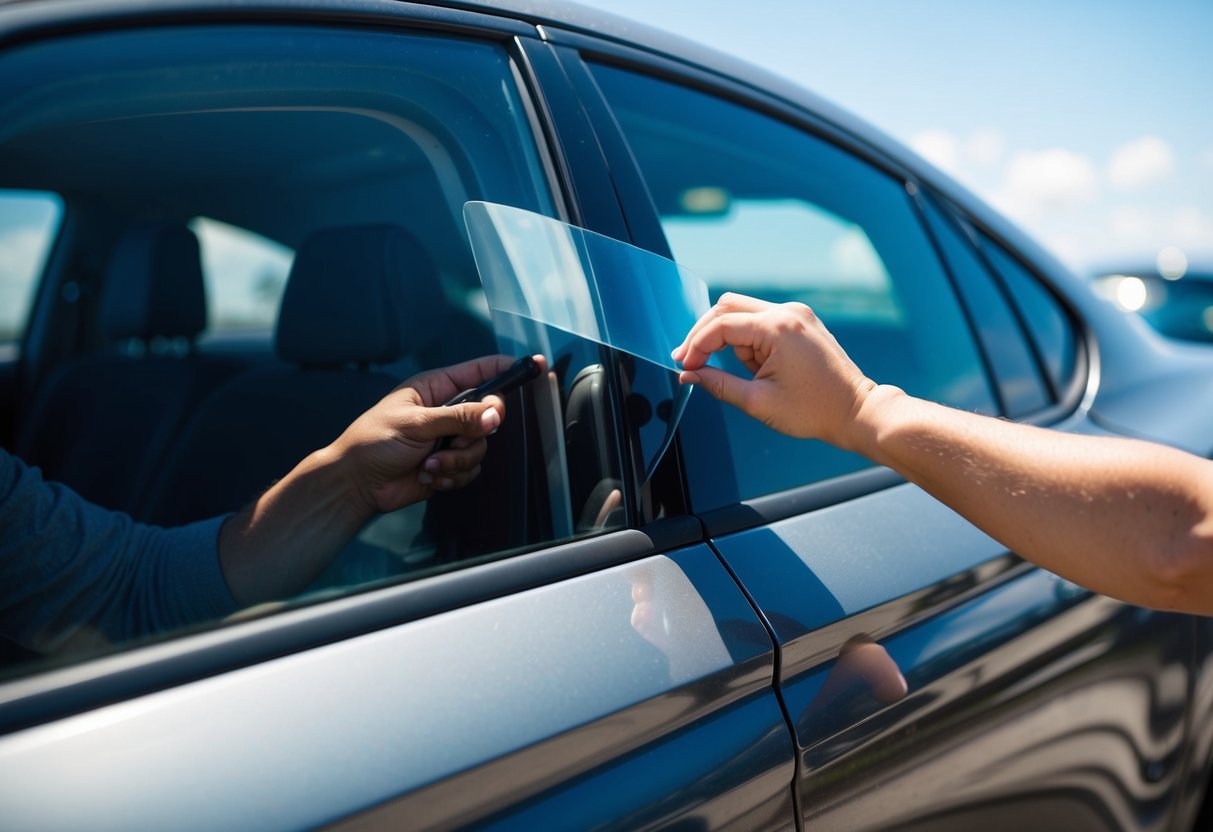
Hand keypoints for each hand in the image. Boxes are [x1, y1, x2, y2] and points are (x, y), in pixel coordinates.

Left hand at [327, 354, 545, 513]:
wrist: (356, 484)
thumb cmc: (372, 442)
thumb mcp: (416, 423)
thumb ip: (459, 417)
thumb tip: (496, 413)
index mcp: (437, 388)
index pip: (482, 371)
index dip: (509, 368)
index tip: (536, 367)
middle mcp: (447, 411)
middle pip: (489, 415)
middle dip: (473, 434)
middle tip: (454, 441)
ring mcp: (449, 439)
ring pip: (481, 447)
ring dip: (457, 461)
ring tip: (429, 464)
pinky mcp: (449, 465)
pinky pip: (471, 470)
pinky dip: (452, 476)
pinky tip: (428, 476)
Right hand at [672, 292, 880, 447]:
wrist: (855, 411)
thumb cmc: (813, 410)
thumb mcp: (758, 402)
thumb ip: (718, 385)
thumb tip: (690, 376)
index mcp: (777, 328)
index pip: (721, 326)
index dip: (696, 346)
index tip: (685, 367)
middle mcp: (788, 312)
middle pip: (728, 307)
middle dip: (705, 335)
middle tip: (690, 362)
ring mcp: (796, 314)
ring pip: (743, 314)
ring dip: (731, 341)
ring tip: (750, 375)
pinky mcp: (801, 322)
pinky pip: (762, 321)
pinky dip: (749, 341)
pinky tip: (758, 367)